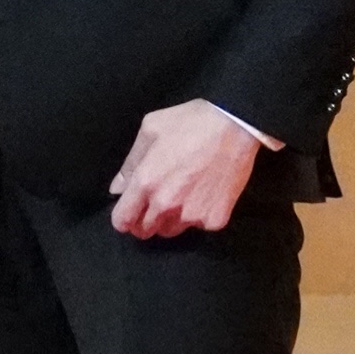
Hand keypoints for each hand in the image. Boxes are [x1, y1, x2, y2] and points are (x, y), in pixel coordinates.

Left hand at [109, 100, 262, 238]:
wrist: (237, 125)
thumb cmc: (191, 121)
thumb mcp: (151, 129)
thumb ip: (130, 163)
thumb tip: (117, 188)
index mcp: (146, 182)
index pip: (122, 221)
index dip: (124, 218)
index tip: (130, 211)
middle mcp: (166, 204)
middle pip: (145, 231)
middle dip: (145, 220)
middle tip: (156, 201)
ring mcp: (192, 215)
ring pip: (171, 231)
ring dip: (170, 220)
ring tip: (182, 196)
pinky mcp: (215, 219)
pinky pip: (199, 226)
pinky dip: (199, 215)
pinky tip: (205, 193)